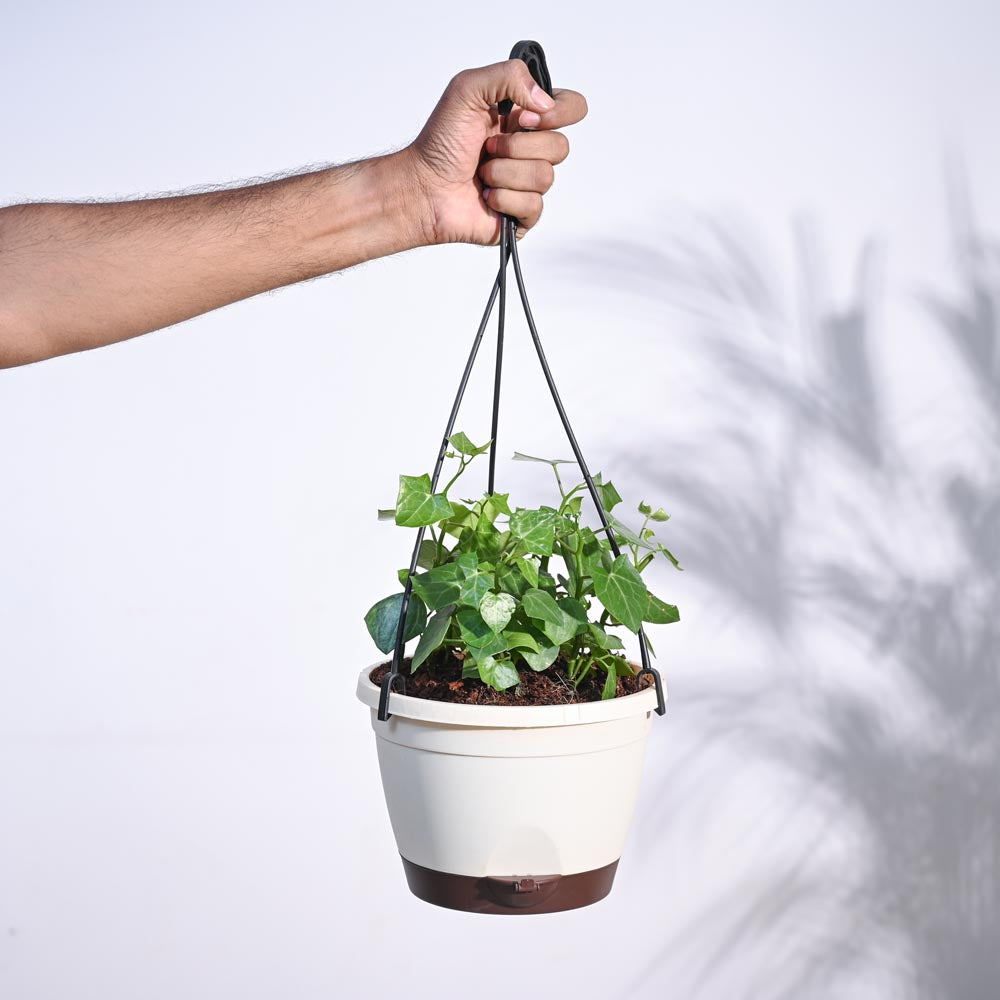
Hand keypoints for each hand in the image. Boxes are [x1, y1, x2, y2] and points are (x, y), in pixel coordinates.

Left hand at [404, 59, 587, 245]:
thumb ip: (509, 75)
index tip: (524, 118)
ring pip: (546, 177)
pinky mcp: (522, 215)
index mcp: (524, 117)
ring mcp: (527, 184)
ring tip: (482, 173)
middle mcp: (530, 150)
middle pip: (561, 147)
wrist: (423, 187)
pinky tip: (486, 196)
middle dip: (517, 147)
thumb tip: (545, 102)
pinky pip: (534, 206)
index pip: (570, 108)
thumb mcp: (467, 89)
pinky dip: (504, 198)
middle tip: (488, 147)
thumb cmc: (439, 143)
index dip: (557, 113)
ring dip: (505, 173)